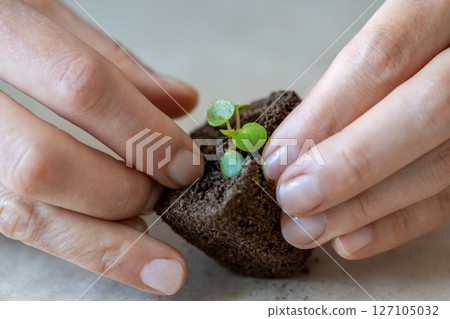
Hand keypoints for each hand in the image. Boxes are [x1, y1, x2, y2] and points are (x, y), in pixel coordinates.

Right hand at [0, 0, 203, 294]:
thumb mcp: (48, 16)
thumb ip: (114, 61)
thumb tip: (181, 101)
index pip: (82, 88)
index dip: (143, 133)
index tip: (185, 163)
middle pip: (43, 164)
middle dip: (121, 192)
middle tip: (163, 195)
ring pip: (22, 212)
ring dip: (101, 241)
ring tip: (149, 249)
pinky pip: (15, 222)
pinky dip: (71, 238)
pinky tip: (109, 240)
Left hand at [262, 0, 448, 259]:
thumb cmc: (419, 38)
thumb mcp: (392, 35)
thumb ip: (355, 80)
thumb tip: (294, 144)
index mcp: (446, 7)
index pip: (383, 59)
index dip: (325, 114)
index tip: (277, 158)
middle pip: (422, 113)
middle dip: (346, 167)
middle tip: (291, 202)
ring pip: (440, 165)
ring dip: (363, 208)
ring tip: (307, 230)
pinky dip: (400, 223)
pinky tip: (352, 239)